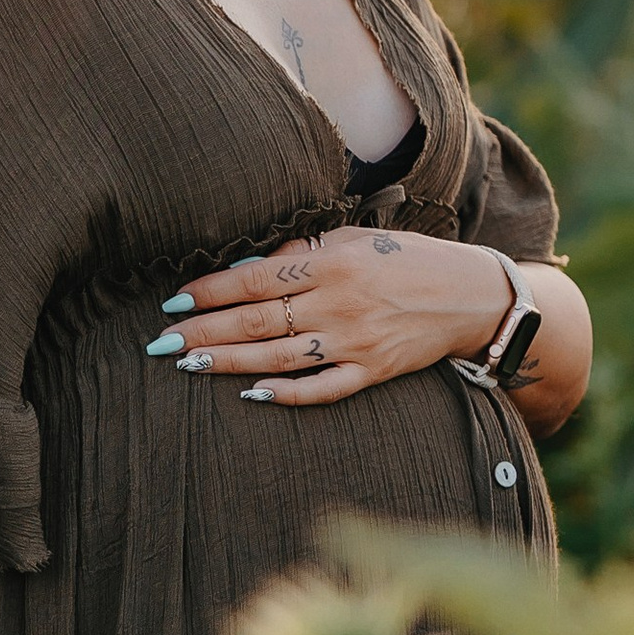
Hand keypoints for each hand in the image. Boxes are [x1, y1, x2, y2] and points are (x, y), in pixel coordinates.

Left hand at [153, 225, 509, 409]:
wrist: (472, 294)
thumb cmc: (407, 259)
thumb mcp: (357, 239)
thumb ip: (304, 253)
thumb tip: (250, 268)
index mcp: (331, 264)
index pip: (255, 279)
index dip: (211, 291)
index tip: (175, 301)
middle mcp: (339, 303)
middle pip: (257, 321)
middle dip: (204, 332)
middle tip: (161, 343)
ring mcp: (356, 342)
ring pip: (279, 357)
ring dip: (230, 363)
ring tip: (189, 365)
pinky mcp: (373, 372)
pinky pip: (323, 388)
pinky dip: (288, 394)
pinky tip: (252, 395)